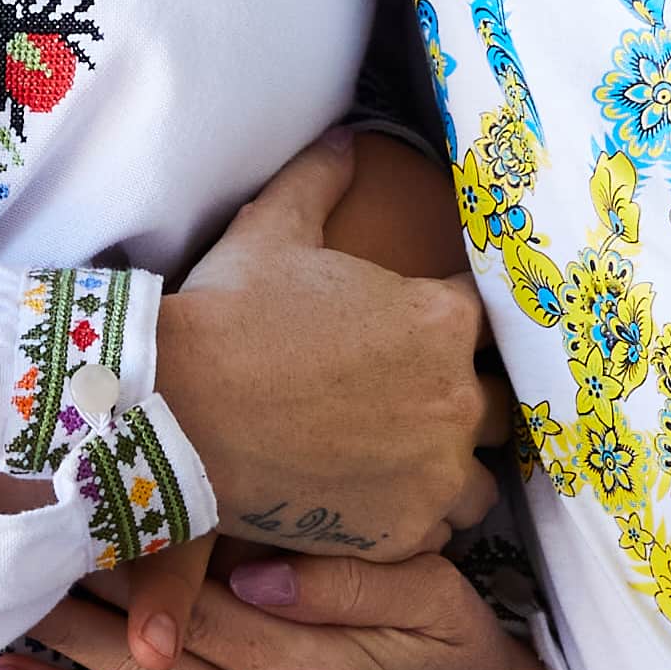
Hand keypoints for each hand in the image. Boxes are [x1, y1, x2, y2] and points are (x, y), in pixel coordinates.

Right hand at [152, 132, 492, 562]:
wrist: (174, 412)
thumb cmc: (226, 315)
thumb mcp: (272, 229)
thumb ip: (322, 178)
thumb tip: (348, 136)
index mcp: (444, 319)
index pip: (486, 319)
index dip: (452, 326)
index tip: (420, 338)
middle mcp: (457, 398)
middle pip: (496, 404)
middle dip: (459, 399)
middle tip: (409, 401)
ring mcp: (435, 472)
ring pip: (479, 478)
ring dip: (451, 466)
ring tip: (404, 461)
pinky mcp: (403, 533)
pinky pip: (436, 531)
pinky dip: (414, 518)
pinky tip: (376, 501)